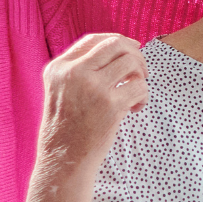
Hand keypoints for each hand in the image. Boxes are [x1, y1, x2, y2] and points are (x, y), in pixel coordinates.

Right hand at [35, 33, 148, 172]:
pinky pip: (140, 87)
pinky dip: (143, 96)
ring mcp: (93, 87)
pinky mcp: (110, 105)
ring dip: (141, 76)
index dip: (118, 41)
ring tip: (135, 93)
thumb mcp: (61, 91)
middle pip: (116, 44)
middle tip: (141, 72)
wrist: (63, 161)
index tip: (133, 49)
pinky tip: (134, 109)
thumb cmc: (66, 129)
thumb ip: (80, 70)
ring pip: (131, 62)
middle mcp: (74, 72)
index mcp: (59, 67)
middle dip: (135, 54)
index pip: (93, 40)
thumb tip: (121, 49)